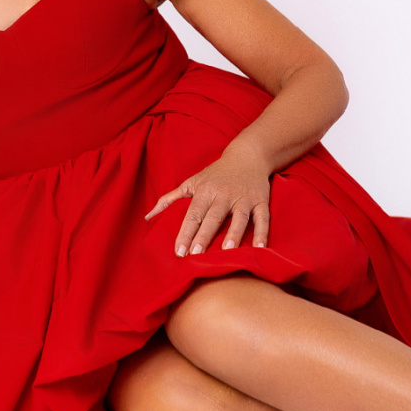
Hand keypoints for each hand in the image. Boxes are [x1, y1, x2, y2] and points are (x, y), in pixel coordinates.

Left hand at [145, 149, 271, 255]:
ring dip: (234, 233)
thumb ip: (170, 199)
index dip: (185, 233)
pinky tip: (260, 248)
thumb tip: (148, 217)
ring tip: (227, 251)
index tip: (179, 251)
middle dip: (204, 235)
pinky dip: (263, 233)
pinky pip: (263, 218)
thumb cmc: (215, 174)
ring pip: (239, 217)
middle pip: (213, 217)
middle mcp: (224, 194)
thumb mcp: (192, 182)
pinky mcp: (261, 201)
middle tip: (196, 254)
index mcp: (205, 191)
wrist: (247, 156)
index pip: (193, 214)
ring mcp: (244, 198)